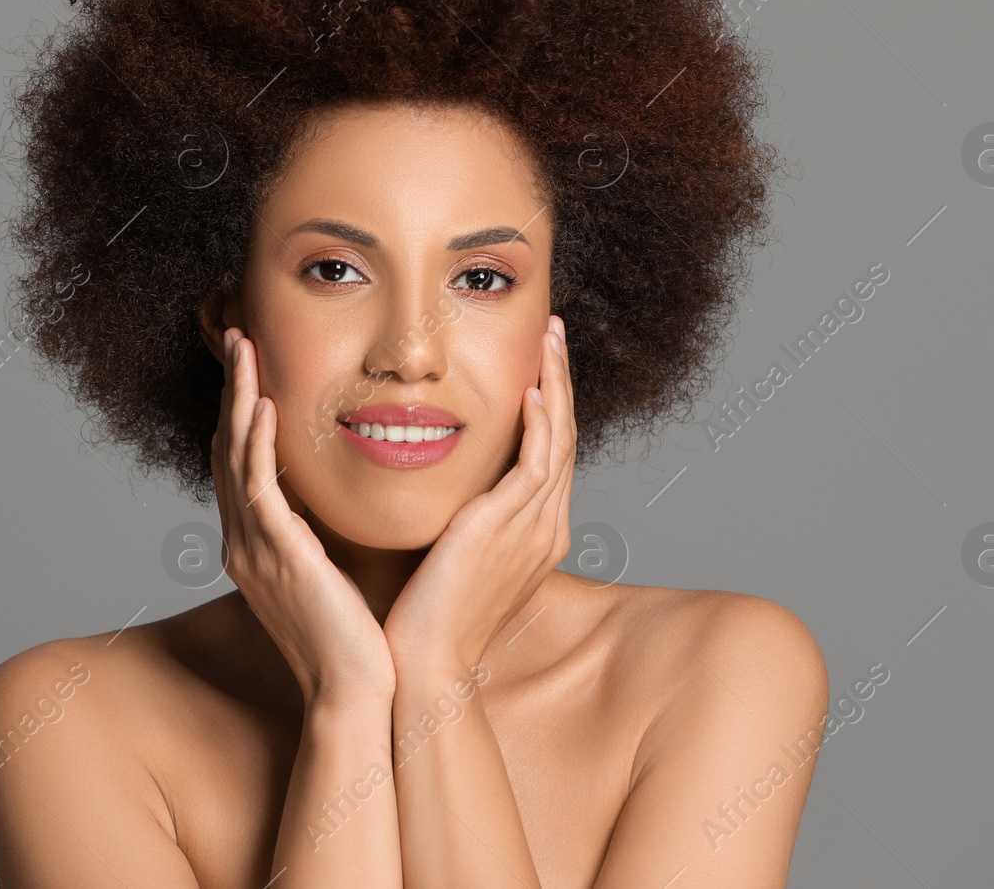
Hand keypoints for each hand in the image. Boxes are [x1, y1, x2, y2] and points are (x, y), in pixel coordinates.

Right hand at [211, 327, 397, 707]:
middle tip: (237, 335)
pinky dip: (256, 441)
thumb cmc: (356, 637)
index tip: (254, 364)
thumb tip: (346, 496)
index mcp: (257, 546)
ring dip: (239, 397)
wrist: (356, 692)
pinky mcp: (275, 554)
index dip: (243, 410)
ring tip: (244, 347)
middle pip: (226, 448)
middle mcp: (244, 542)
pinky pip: (257, 485)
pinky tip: (265, 405)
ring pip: (234, 456)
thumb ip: (328, 531)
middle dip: (231, 390)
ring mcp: (252, 548)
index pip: (241, 463)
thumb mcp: (334, 572)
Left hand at [382, 315, 576, 677]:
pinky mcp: (511, 526)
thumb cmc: (432, 617)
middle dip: (561, 380)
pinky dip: (540, 424)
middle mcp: (546, 527)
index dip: (550, 404)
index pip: (552, 453)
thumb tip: (452, 495)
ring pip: (559, 439)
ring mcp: (535, 527)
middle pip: (565, 437)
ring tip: (549, 338)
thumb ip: (467, 522)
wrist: (427, 662)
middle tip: (554, 332)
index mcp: (537, 534)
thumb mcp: (459, 558)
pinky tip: (532, 391)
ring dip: (555, 384)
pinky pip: (538, 462)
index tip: (539, 364)